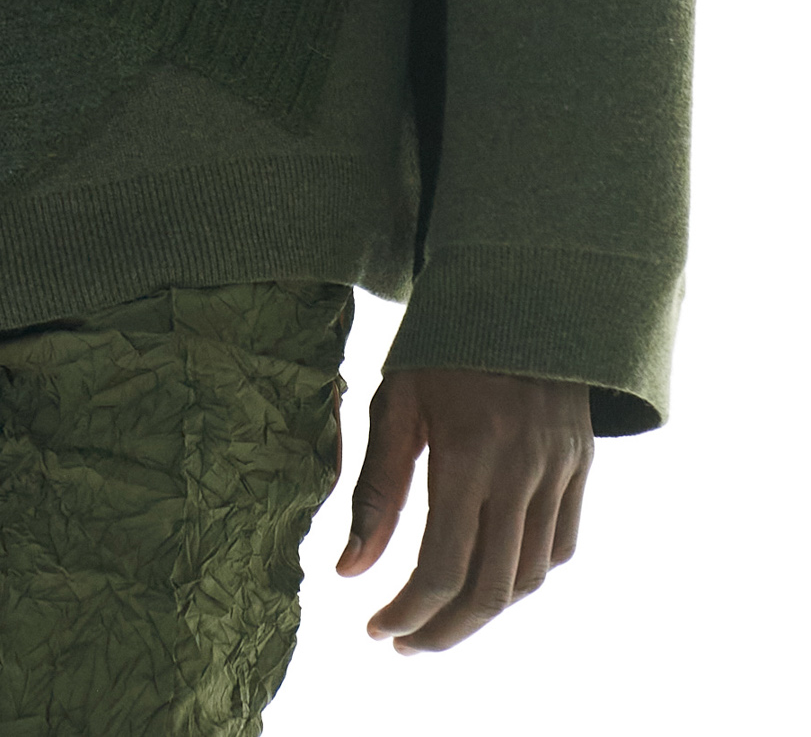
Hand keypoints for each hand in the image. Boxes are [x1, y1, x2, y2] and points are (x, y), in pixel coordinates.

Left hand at [335, 368, 592, 653]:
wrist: (516, 287)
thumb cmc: (439, 343)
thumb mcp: (394, 401)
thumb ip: (375, 491)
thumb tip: (349, 573)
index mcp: (470, 452)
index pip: (441, 567)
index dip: (408, 612)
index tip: (376, 630)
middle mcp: (523, 469)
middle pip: (490, 589)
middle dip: (443, 631)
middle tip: (404, 644)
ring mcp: (560, 469)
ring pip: (530, 577)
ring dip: (483, 612)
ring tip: (439, 619)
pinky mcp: (581, 465)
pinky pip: (561, 546)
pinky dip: (526, 576)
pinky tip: (489, 578)